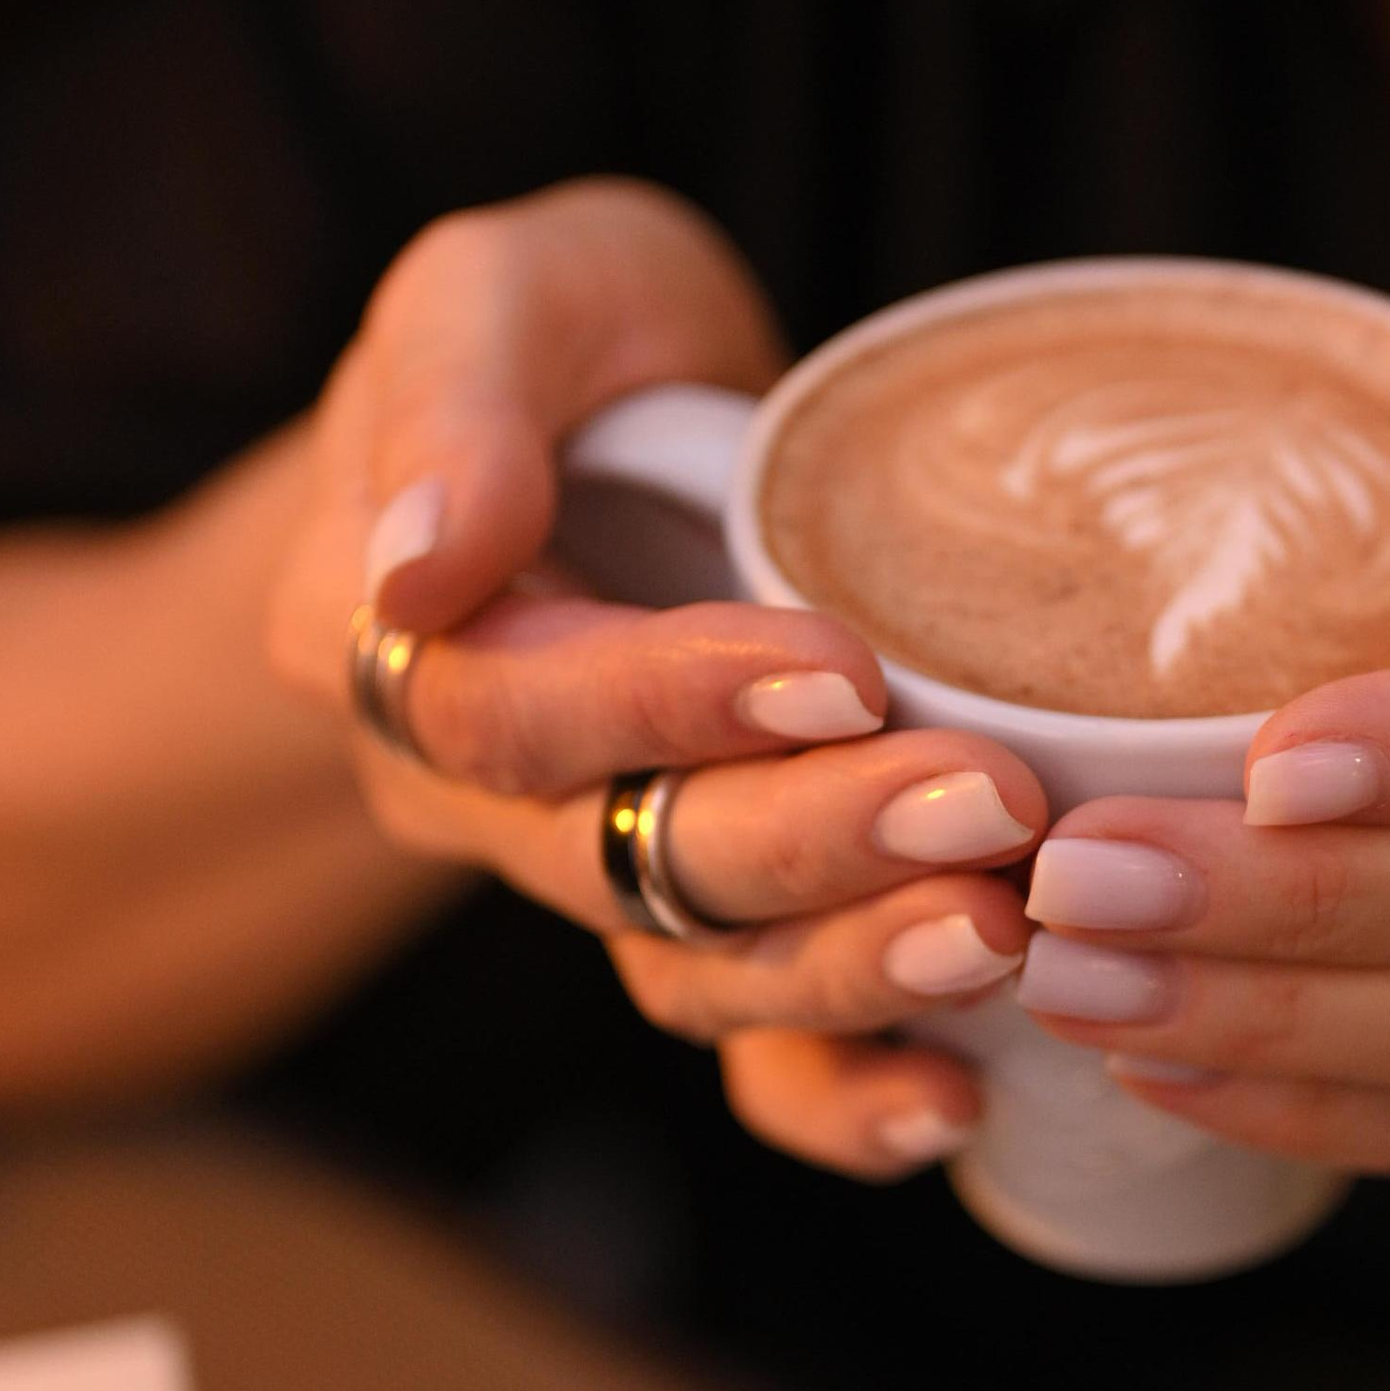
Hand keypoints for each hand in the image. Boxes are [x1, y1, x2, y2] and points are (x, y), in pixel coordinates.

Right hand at [267, 179, 1046, 1178]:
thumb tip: (416, 563)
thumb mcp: (501, 289)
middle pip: (619, 860)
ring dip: (852, 966)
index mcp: (389, 640)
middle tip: (988, 801)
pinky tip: (955, 1102)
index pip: (510, 708)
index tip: (843, 662)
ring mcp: (589, 877)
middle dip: (812, 842)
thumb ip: (454, 391)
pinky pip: (747, 1060)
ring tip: (1001, 930)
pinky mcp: (705, 928)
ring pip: (696, 969)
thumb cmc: (565, 342)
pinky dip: (841, 1101)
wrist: (607, 431)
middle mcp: (471, 796)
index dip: (671, 701)